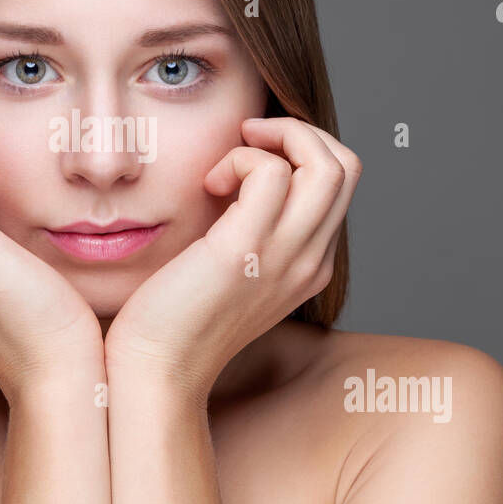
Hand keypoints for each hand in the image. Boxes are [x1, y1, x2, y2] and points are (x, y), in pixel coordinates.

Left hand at [104, 116, 361, 398]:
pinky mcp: (246, 250)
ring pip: (326, 163)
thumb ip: (250, 231)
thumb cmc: (176, 319)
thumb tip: (237, 177)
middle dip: (299, 132)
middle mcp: (311, 262)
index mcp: (311, 267)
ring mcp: (285, 257)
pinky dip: (240, 158)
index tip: (253, 153)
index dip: (301, 151)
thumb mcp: (231, 272)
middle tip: (248, 138)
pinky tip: (209, 184)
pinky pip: (269, 171)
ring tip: (227, 163)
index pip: (338, 185)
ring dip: (274, 139)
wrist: (156, 370)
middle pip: (346, 166)